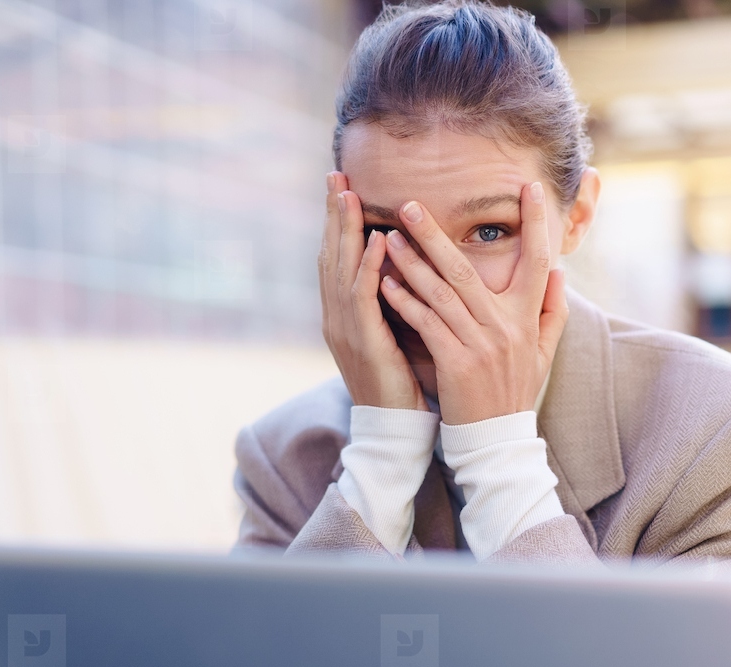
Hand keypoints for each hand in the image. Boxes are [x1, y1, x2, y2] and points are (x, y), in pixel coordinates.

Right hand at [318, 172, 428, 411]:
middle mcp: (337, 317)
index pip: (336, 259)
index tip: (341, 188)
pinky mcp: (364, 342)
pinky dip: (368, 266)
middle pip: (330, 255)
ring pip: (341, 269)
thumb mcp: (389, 335)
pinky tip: (379, 240)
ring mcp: (346, 329)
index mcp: (342, 315)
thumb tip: (397, 271)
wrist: (393, 427)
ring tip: (350, 194)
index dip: (337, 223)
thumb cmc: (399, 383)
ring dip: (346, 230)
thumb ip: (387, 303)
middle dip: (333, 215)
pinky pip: (364, 297)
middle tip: (335, 176)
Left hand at [378, 181, 568, 424]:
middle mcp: (506, 327)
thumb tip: (560, 272)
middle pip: (469, 269)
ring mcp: (480, 344)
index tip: (526, 187)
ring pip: (442, 292)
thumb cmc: (514, 393)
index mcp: (527, 319)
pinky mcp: (456, 362)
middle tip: (412, 204)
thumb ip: (552, 312)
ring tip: (388, 237)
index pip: (537, 262)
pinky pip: (427, 323)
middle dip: (437, 234)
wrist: (496, 439)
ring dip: (412, 262)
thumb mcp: (543, 353)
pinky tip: (384, 282)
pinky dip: (405, 301)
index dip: (534, 224)